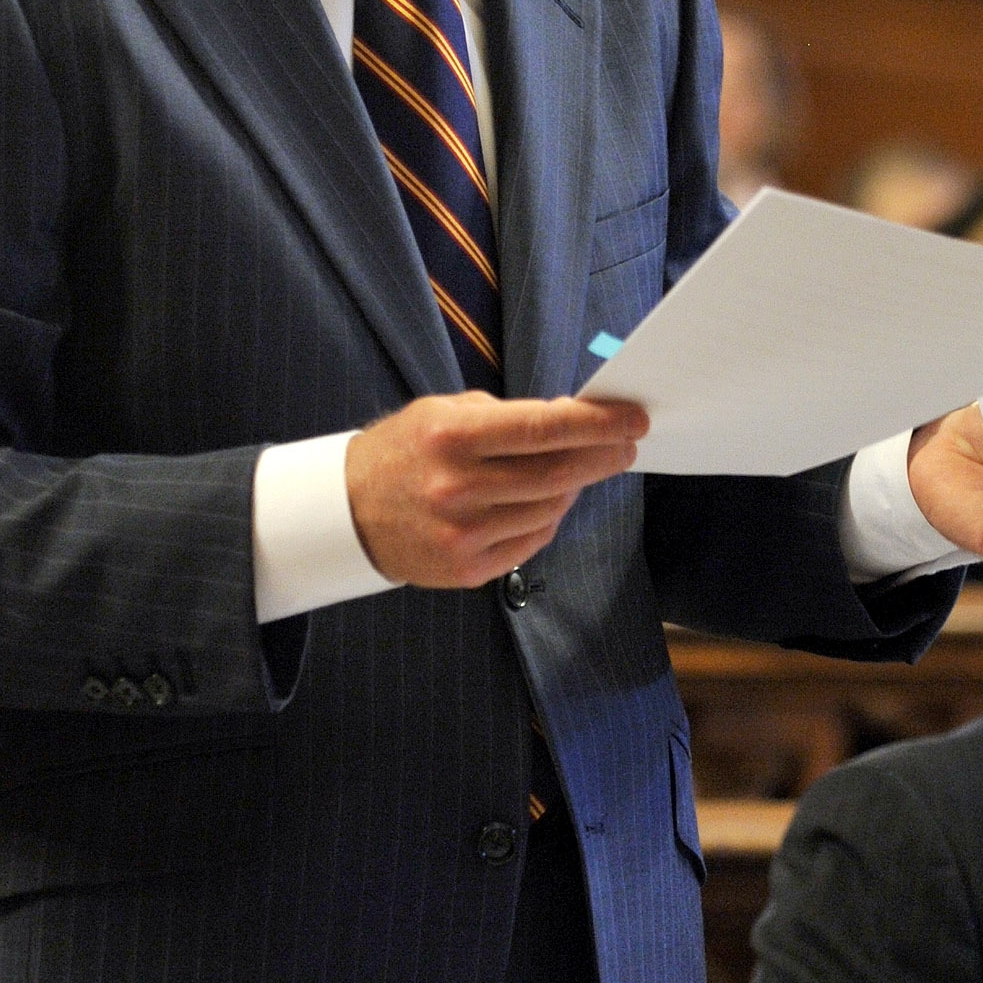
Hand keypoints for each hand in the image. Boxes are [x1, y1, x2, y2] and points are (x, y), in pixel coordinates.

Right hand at [346, 392, 648, 588]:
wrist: (348, 512)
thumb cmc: (405, 452)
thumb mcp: (444, 412)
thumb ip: (507, 416)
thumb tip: (572, 419)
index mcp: (451, 437)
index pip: (543, 429)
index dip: (597, 424)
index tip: (634, 418)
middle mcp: (456, 488)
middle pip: (557, 474)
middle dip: (603, 457)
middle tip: (626, 445)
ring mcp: (461, 534)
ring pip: (550, 509)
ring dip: (576, 487)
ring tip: (579, 469)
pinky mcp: (466, 569)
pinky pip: (532, 541)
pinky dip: (549, 517)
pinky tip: (545, 501)